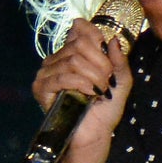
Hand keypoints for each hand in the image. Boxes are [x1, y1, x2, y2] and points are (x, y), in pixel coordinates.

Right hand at [31, 17, 135, 162]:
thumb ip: (119, 60)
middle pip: (79, 45)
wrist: (95, 134)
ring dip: (93, 76)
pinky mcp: (41, 88)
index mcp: (73, 53)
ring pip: (73, 60)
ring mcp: (47, 73)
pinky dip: (81, 83)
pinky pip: (63, 76)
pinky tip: (89, 94)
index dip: (95, 36)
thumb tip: (113, 40)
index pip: (79, 28)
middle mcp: (57, 59)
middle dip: (100, 63)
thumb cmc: (106, 108)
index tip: (106, 53)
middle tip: (106, 81)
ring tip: (100, 91)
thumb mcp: (120, 80)